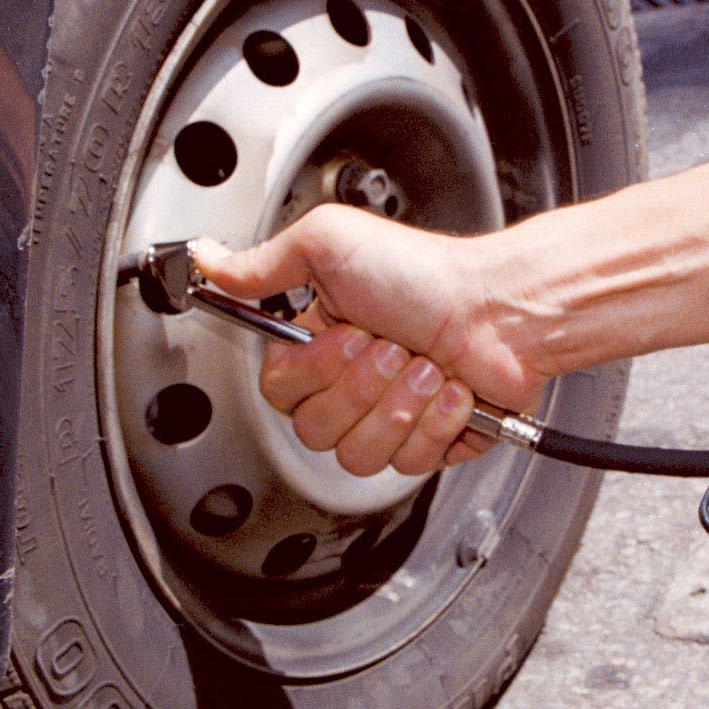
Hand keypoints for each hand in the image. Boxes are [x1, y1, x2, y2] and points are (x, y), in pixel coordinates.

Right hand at [193, 205, 545, 473]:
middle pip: (316, 429)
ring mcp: (394, 417)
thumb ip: (262, 263)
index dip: (311, 373)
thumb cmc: (428, 273)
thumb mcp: (330, 244)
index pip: (279, 392)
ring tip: (426, 367)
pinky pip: (409, 463)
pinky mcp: (433, 444)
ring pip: (359, 455)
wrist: (501, 309)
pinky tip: (453, 390)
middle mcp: (355, 384)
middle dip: (361, 385)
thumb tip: (206, 260)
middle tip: (392, 346)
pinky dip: (437, 421)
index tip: (344, 335)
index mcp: (323, 344)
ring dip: (399, 404)